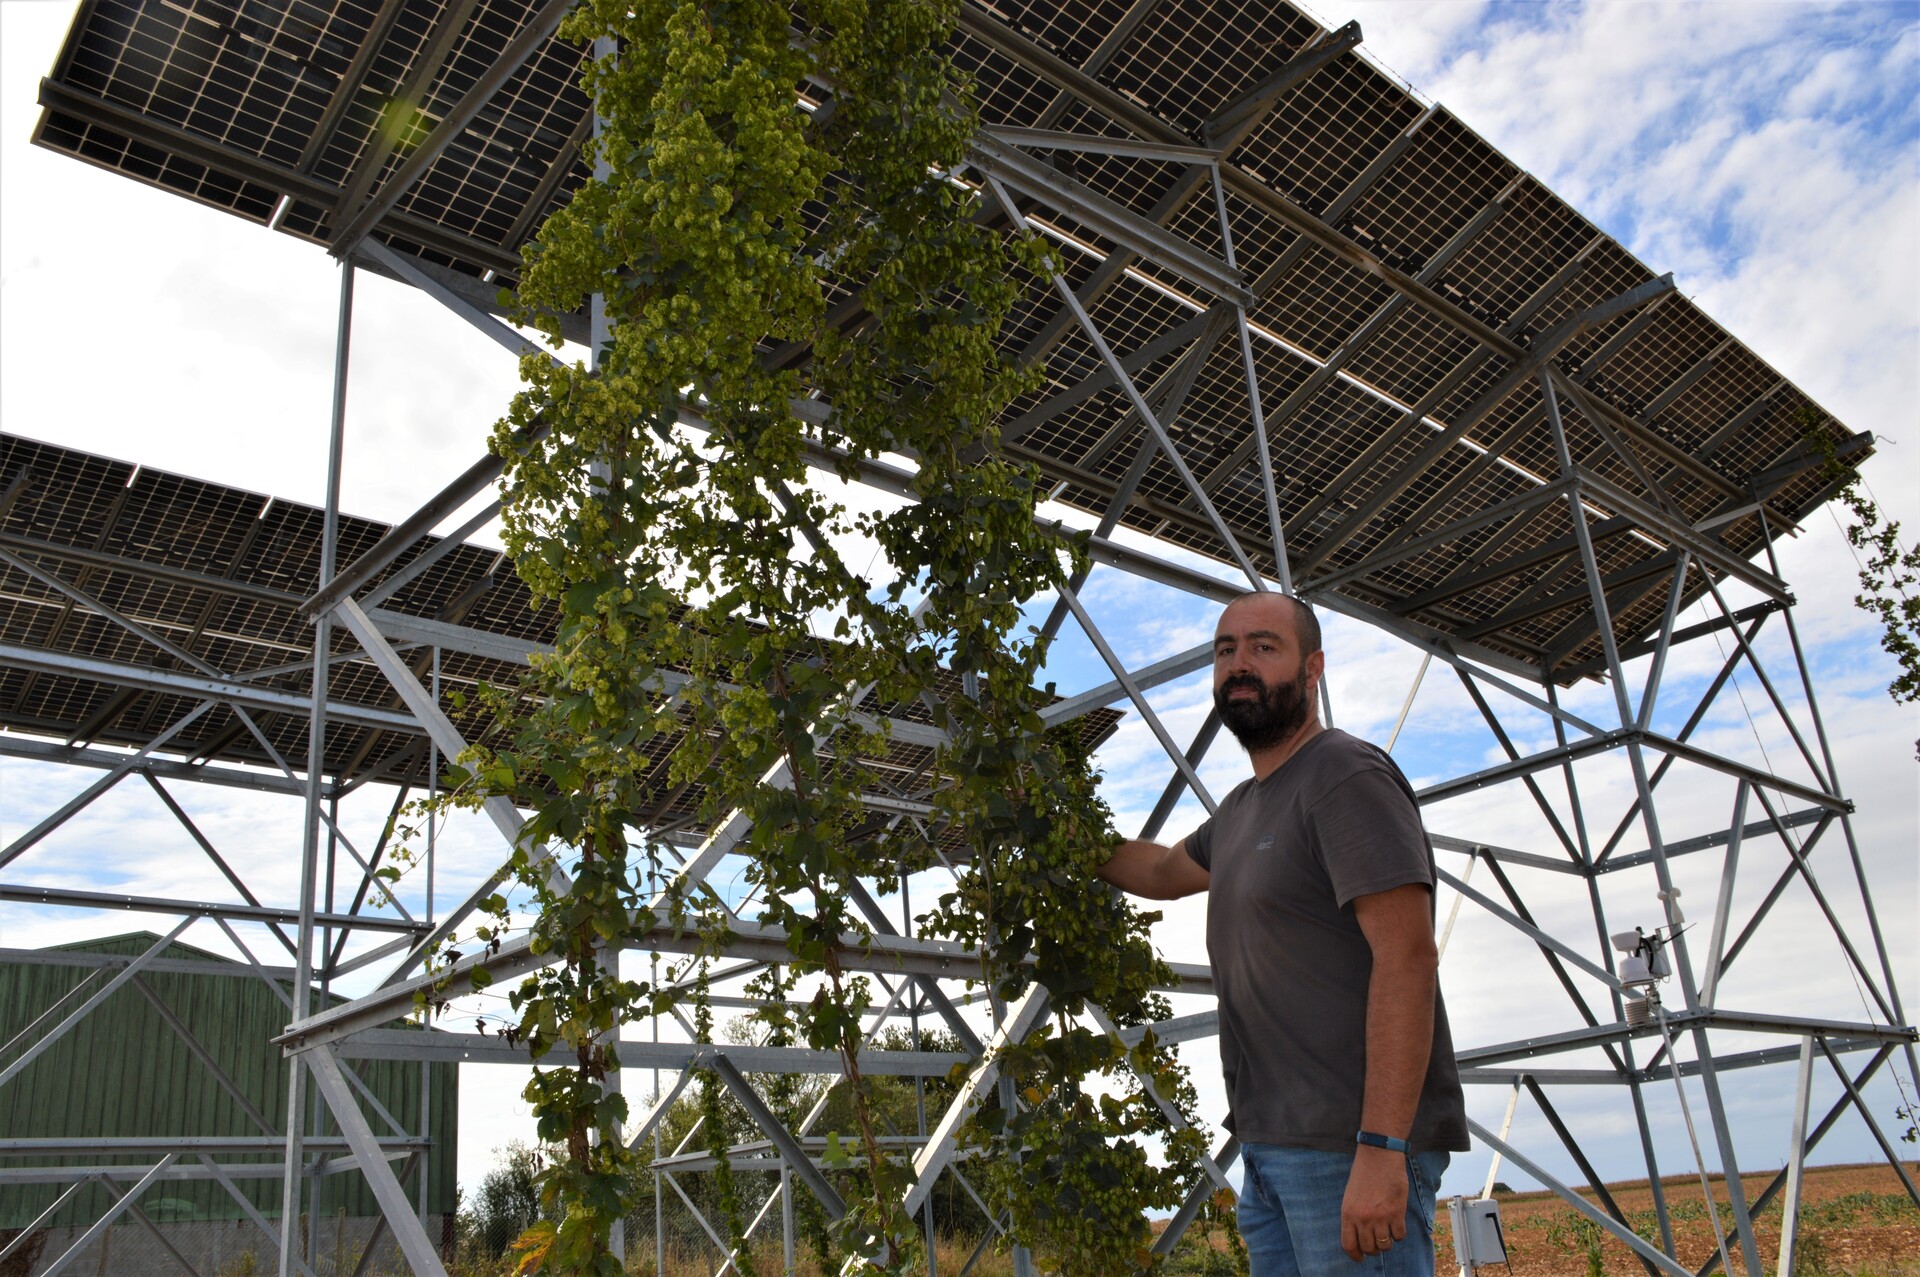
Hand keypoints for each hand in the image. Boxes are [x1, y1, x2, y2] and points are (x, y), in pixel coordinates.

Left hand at [1341, 1145, 1408, 1261]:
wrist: (1379, 1155)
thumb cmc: (1364, 1174)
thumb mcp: (1350, 1196)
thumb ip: (1353, 1217)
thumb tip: (1359, 1237)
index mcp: (1348, 1214)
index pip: (1348, 1245)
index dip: (1355, 1255)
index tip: (1360, 1258)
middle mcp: (1363, 1218)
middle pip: (1368, 1248)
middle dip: (1373, 1250)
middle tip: (1376, 1243)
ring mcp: (1380, 1217)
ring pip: (1385, 1246)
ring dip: (1387, 1243)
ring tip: (1387, 1234)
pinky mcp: (1397, 1213)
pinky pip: (1399, 1236)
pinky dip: (1399, 1235)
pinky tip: (1397, 1225)